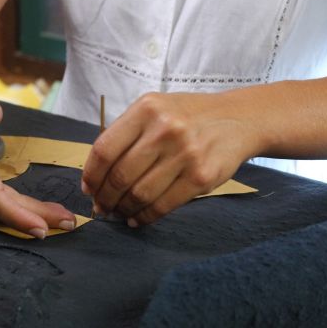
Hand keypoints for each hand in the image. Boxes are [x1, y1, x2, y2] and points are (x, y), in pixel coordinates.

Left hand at [81, 92, 261, 226]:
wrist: (238, 118)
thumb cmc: (188, 116)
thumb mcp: (155, 109)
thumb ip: (126, 134)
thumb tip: (96, 176)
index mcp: (146, 109)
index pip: (105, 149)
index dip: (91, 175)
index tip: (87, 189)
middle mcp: (164, 129)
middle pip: (120, 175)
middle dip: (105, 197)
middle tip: (102, 206)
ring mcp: (185, 154)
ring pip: (139, 194)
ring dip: (124, 209)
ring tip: (119, 212)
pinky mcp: (201, 177)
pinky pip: (163, 205)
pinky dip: (145, 217)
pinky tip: (137, 218)